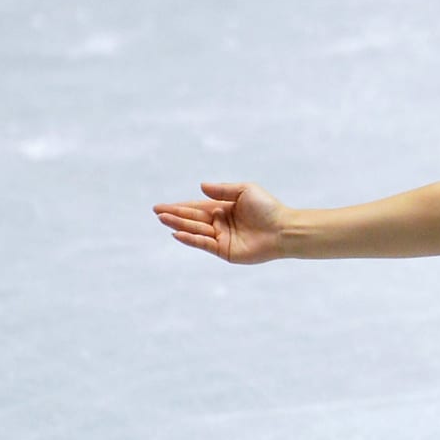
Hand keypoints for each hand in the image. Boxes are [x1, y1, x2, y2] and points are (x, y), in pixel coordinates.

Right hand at [153, 182, 284, 263]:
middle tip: (157, 212)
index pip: (197, 207)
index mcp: (224, 209)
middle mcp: (221, 224)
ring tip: (163, 220)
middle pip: (193, 219)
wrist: (282, 228)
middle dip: (175, 215)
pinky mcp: (226, 251)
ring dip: (179, 226)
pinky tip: (178, 234)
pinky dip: (191, 239)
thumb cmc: (267, 208)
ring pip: (196, 231)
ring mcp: (222, 239)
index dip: (180, 207)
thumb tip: (201, 187)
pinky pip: (205, 244)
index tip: (162, 206)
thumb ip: (222, 190)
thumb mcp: (244, 191)